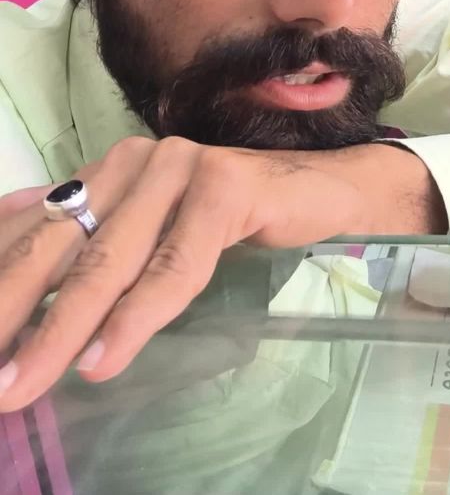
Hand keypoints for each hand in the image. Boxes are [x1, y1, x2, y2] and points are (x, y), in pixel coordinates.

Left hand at [0, 137, 444, 410]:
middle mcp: (137, 160)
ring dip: (62, 328)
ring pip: (112, 259)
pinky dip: (137, 316)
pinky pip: (174, 265)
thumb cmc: (234, 216)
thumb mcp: (152, 229)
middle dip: (13, 310)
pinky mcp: (224, 188)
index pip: (40, 230)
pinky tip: (105, 359)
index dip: (2, 283)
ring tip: (24, 381)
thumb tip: (13, 221)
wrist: (324, 191)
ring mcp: (181, 168)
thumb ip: (92, 232)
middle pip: (63, 244)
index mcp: (111, 169)